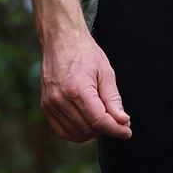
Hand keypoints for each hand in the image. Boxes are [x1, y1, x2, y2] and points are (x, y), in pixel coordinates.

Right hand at [39, 28, 131, 142]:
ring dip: (92, 131)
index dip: (115, 129)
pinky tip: (87, 123)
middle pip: (88, 129)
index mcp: (78, 89)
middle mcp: (61, 100)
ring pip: (76, 133)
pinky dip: (76, 132)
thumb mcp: (105, 72)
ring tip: (102, 118)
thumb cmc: (85, 52)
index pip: (99, 120)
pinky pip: (62, 130)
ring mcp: (50, 104)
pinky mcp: (45, 106)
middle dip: (106, 128)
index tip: (127, 132)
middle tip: (117, 120)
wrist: (61, 40)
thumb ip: (113, 99)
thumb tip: (123, 122)